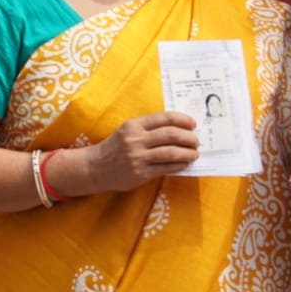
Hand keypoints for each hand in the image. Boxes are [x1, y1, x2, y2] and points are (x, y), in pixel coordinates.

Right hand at [85, 112, 199, 190]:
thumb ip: (147, 129)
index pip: (164, 118)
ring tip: (194, 153)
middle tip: (196, 140)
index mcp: (132, 125)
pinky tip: (184, 163)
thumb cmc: (114, 148)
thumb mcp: (126, 131)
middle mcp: (135, 139)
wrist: (94, 167)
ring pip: (171, 152)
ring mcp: (138, 157)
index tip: (193, 124)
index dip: (182, 120)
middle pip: (171, 134)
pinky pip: (167, 168)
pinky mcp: (141, 173)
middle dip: (189, 137)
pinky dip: (180, 165)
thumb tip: (178, 129)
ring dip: (188, 152)